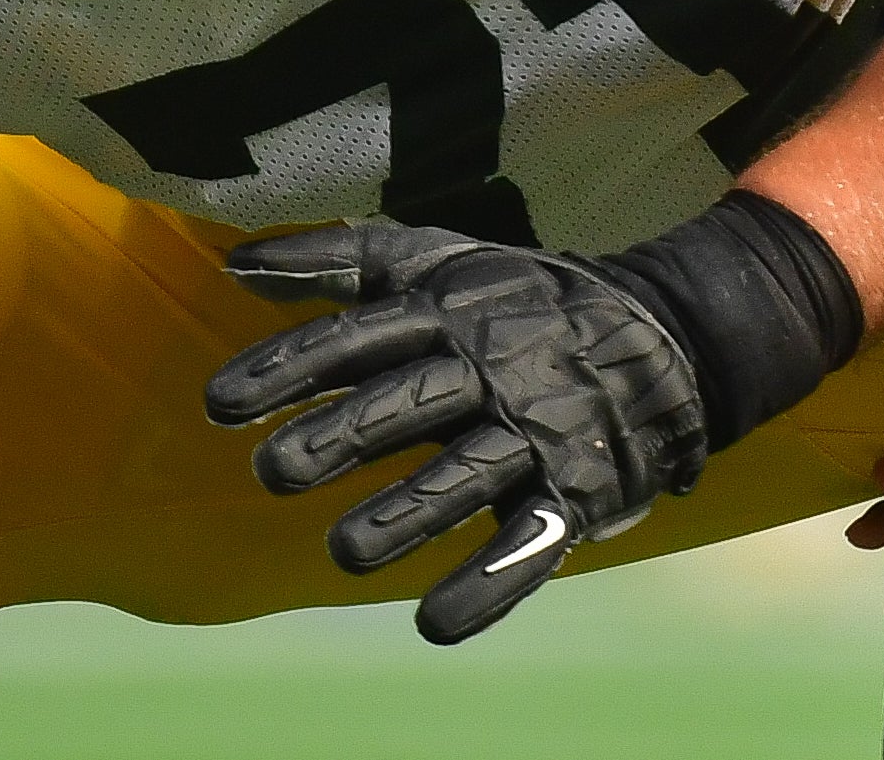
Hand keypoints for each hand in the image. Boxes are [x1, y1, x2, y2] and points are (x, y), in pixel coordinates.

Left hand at [208, 220, 708, 644]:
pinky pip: (530, 542)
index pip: (360, 337)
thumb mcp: (439, 259)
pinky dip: (488, 586)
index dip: (291, 366)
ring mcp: (534, 431)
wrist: (663, 333)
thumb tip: (235, 261)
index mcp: (447, 313)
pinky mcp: (575, 490)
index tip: (219, 401)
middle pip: (409, 403)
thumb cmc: (521, 300)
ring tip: (345, 553)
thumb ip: (341, 259)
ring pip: (465, 476)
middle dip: (341, 436)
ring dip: (406, 516)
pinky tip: (435, 624)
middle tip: (271, 473)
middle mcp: (488, 369)